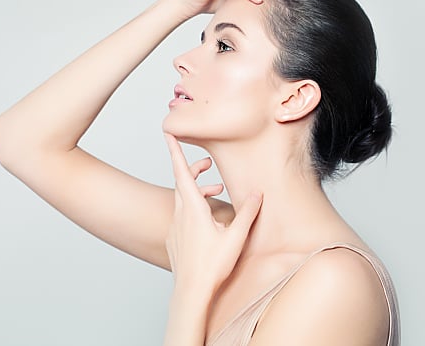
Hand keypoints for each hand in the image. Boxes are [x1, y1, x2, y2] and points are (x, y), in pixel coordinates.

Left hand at [164, 133, 262, 292]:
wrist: (191, 291)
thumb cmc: (212, 266)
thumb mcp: (235, 236)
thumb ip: (247, 212)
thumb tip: (256, 193)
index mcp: (192, 208)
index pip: (181, 171)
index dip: (175, 151)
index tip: (168, 133)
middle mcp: (180, 213)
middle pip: (182, 182)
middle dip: (194, 168)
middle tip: (208, 164)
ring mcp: (175, 226)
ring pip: (183, 198)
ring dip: (197, 189)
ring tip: (216, 190)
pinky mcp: (175, 238)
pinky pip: (182, 214)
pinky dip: (193, 207)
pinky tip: (208, 218)